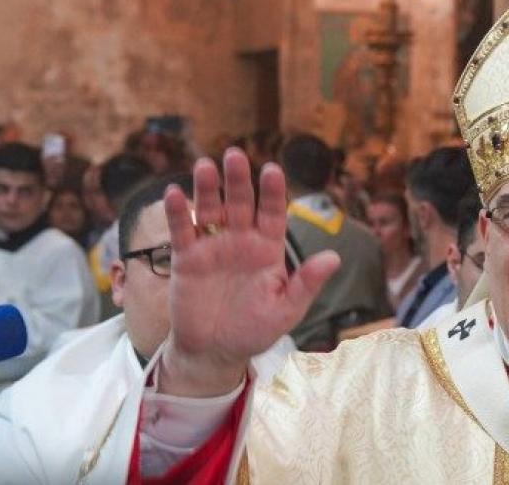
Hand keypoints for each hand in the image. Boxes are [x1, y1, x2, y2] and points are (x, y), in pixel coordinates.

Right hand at [159, 148, 340, 396]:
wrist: (216, 352)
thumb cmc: (255, 330)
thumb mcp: (286, 310)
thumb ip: (307, 283)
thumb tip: (334, 258)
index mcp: (269, 249)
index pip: (273, 213)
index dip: (273, 193)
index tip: (273, 170)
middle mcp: (242, 240)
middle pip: (241, 203)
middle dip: (239, 180)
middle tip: (235, 155)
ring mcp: (213, 246)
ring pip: (211, 209)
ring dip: (207, 188)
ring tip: (205, 166)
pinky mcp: (186, 258)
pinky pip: (183, 231)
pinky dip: (178, 213)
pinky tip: (174, 193)